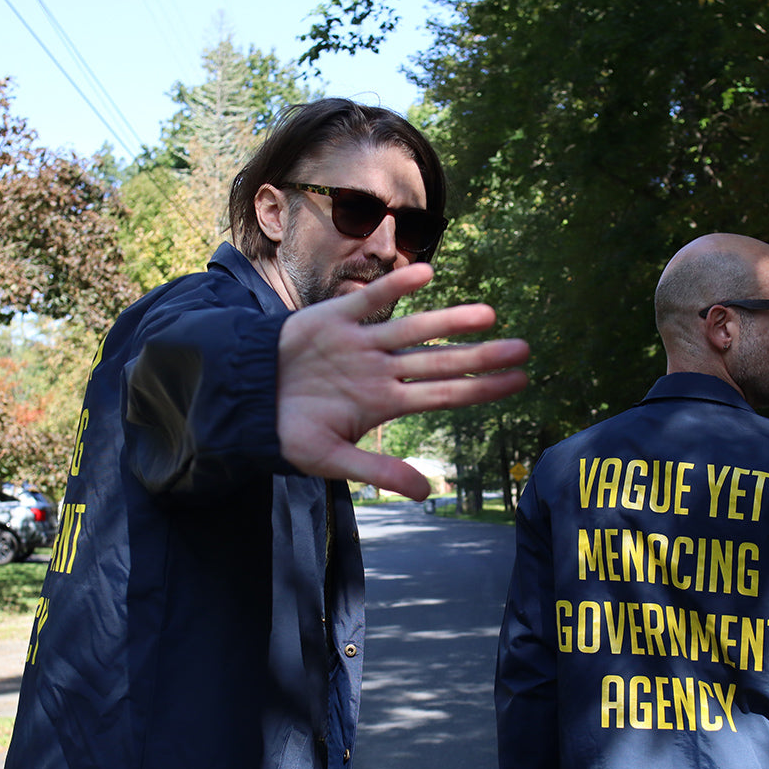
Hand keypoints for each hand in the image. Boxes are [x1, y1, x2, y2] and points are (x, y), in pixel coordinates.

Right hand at [276, 263, 528, 499]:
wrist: (245, 400)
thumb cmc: (289, 433)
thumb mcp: (330, 460)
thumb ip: (378, 472)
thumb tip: (428, 494)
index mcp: (384, 402)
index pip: (444, 394)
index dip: (482, 388)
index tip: (519, 382)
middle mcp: (382, 371)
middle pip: (440, 362)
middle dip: (480, 356)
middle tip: (523, 349)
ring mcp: (362, 344)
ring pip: (414, 330)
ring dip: (449, 321)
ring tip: (489, 315)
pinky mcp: (334, 319)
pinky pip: (370, 301)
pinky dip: (395, 288)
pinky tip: (426, 274)